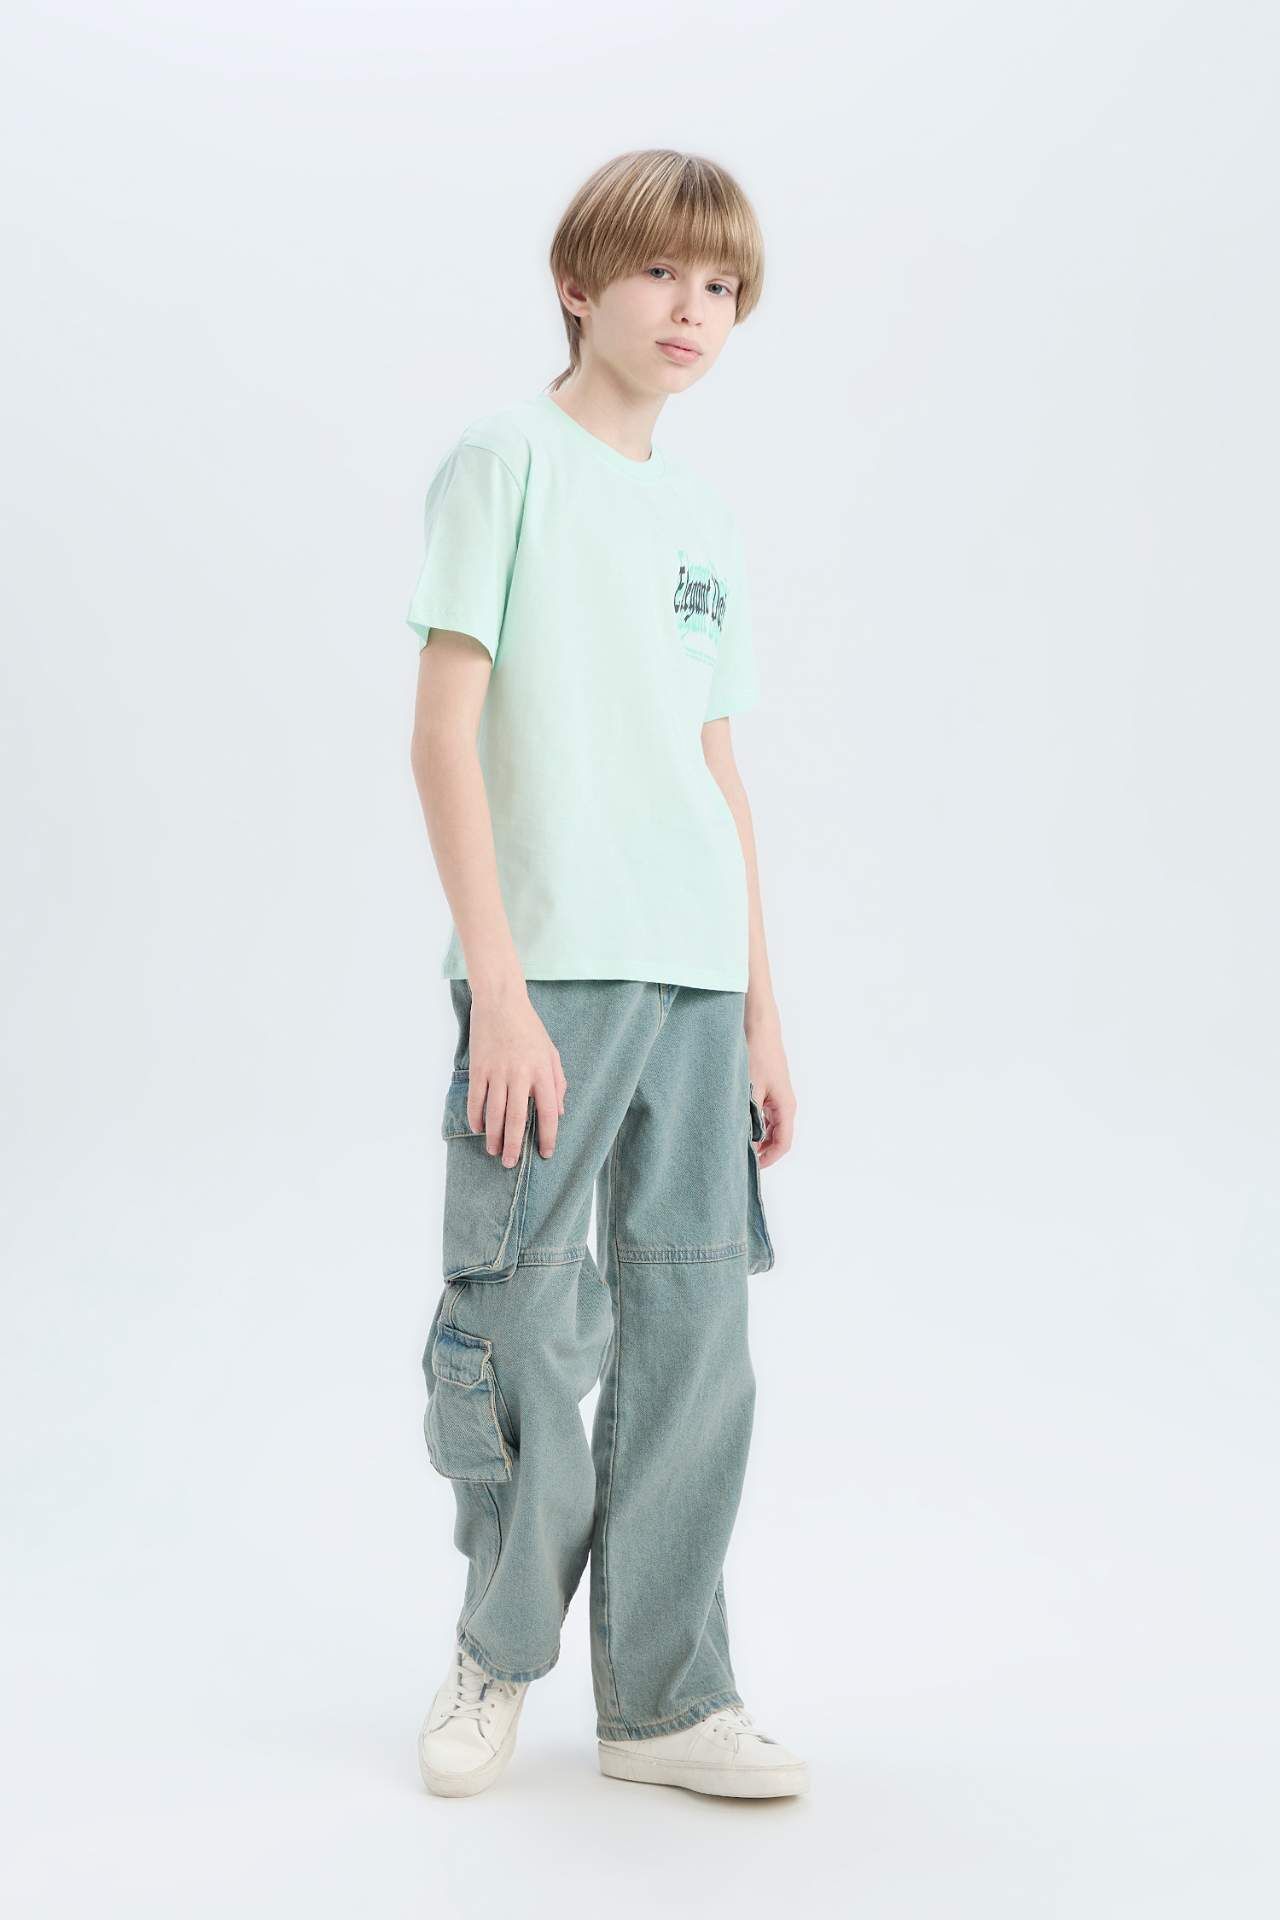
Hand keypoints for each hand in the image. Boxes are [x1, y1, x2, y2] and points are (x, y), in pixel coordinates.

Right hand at [467, 986, 566, 1165]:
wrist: (501, 1002)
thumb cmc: (529, 1028)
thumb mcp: (551, 1052)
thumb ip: (558, 1083)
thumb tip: (560, 1112)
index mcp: (543, 1071)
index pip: (549, 1111)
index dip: (548, 1135)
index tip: (545, 1153)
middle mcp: (521, 1074)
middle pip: (516, 1118)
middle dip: (514, 1144)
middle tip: (510, 1163)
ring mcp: (497, 1071)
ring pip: (494, 1113)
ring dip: (493, 1136)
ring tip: (494, 1151)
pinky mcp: (479, 1067)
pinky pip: (476, 1099)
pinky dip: (476, 1117)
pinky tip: (479, 1129)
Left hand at [746, 1024, 795, 1170]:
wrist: (757, 1025)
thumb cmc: (756, 1054)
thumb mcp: (749, 1090)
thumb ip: (747, 1118)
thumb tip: (741, 1141)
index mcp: (785, 1107)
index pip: (782, 1144)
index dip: (768, 1160)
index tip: (749, 1168)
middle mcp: (784, 1104)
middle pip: (776, 1138)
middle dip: (760, 1150)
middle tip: (738, 1157)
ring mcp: (776, 1096)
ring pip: (768, 1126)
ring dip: (754, 1136)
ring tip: (733, 1141)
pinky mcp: (767, 1088)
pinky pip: (762, 1114)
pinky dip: (751, 1122)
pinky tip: (734, 1122)